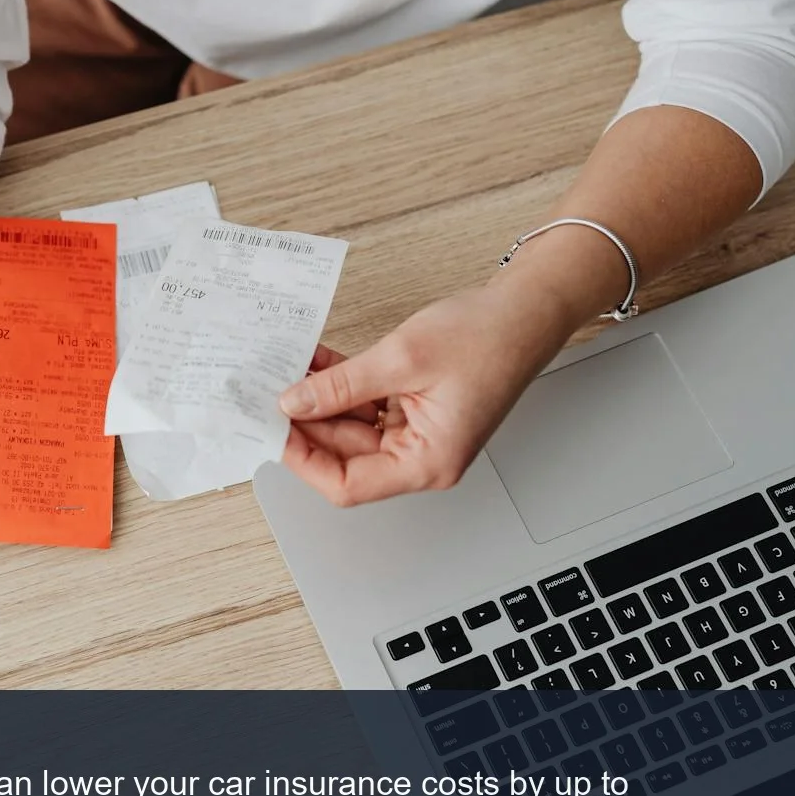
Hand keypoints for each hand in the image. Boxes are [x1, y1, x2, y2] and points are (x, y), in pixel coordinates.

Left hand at [277, 282, 579, 505]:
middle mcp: (424, 457)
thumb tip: (293, 405)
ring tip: (286, 370)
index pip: (348, 486)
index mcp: (428, 463)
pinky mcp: (416, 409)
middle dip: (305, 424)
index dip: (304, 461)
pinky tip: (315, 363)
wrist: (528, 309)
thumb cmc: (488, 337)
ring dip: (319, 399)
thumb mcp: (401, 359)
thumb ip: (341, 386)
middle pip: (345, 457)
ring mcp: (420, 433)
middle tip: (266, 393)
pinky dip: (342, 386)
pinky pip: (366, 406)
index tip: (273, 430)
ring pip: (351, 428)